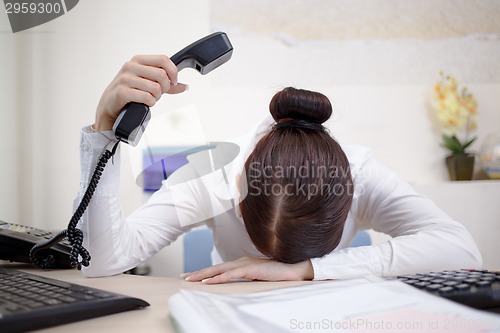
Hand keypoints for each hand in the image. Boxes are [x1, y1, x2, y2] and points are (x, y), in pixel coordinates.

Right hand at [94, 55, 188, 130]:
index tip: (173, 82)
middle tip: (159, 93)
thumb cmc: (129, 93)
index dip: (173, 72)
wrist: (109, 106)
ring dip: (156, 97)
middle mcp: (131, 66)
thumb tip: (184, 86)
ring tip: (149, 98)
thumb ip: (167, 85)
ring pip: (155, 87)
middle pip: (162, 74)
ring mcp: (125, 78)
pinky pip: (146, 97)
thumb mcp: (148, 84)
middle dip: (165, 87)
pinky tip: (145, 103)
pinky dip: (150, 103)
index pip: (163, 59)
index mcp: (138, 60)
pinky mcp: (122, 91)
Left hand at [183, 256, 313, 283]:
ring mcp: (246, 264)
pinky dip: (218, 278)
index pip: (220, 268)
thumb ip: (249, 278)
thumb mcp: (260, 276)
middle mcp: (242, 261)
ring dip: (204, 275)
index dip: (206, 271)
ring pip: (220, 270)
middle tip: (184, 277)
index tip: (193, 275)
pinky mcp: (251, 269)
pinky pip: (231, 274)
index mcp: (243, 263)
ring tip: (190, 279)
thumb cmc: (280, 273)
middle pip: (216, 267)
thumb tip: (239, 284)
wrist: (296, 268)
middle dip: (199, 272)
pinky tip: (208, 281)